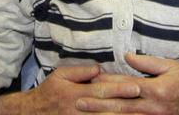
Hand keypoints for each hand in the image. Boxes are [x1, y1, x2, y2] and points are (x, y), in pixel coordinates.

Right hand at [0, 64, 139, 114]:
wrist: (32, 113)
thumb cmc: (49, 91)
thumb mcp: (60, 75)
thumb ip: (80, 71)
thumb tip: (99, 69)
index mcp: (75, 93)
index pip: (101, 90)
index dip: (119, 89)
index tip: (136, 87)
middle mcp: (79, 109)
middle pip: (107, 109)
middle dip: (127, 107)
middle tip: (146, 104)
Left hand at [87, 53, 178, 113]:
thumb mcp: (172, 66)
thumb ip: (148, 62)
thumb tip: (126, 56)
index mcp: (155, 89)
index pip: (125, 85)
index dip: (106, 82)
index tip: (90, 80)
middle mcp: (152, 106)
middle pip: (120, 105)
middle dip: (98, 104)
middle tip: (78, 102)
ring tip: (88, 113)